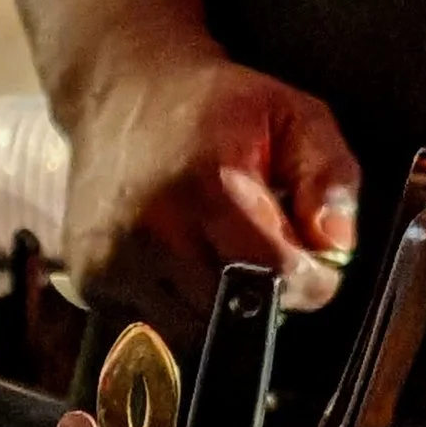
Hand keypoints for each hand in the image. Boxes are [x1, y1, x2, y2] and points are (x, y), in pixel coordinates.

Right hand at [64, 44, 361, 325]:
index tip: (311, 264)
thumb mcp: (294, 115)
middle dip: (262, 298)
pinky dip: (173, 305)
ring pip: (191, 331)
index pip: (277, 277)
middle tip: (261, 257)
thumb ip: (330, 175)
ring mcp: (114, 264)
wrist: (120, 95)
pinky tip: (175, 262)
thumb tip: (335, 246)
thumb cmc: (215, 106)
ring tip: (216, 257)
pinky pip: (149, 325)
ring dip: (217, 308)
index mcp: (210, 189)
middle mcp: (154, 233)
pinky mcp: (90, 282)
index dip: (310, 280)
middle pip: (234, 316)